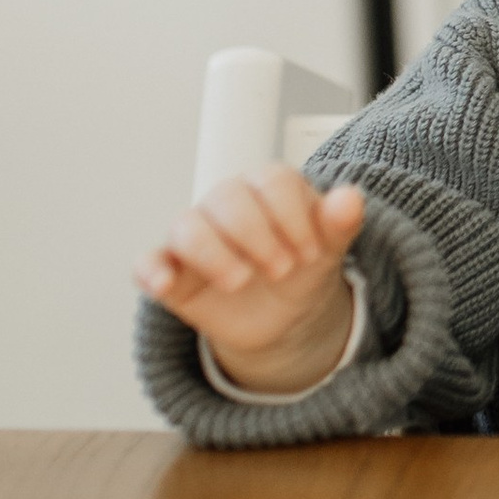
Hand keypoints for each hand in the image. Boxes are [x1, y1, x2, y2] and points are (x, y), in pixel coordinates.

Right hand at [136, 167, 365, 396]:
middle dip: (257, 235)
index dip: (292, 215)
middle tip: (282, 270)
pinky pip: (148, 261)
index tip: (310, 252)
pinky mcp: (172, 270)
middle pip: (228, 197)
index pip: (273, 180)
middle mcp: (227, 204)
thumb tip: (351, 198)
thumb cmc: (302, 269)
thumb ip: (339, 224)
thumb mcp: (328, 252)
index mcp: (268, 188)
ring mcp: (197, 235)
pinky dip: (152, 270)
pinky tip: (165, 284)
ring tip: (241, 281)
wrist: (284, 318)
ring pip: (187, 226)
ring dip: (214, 254)